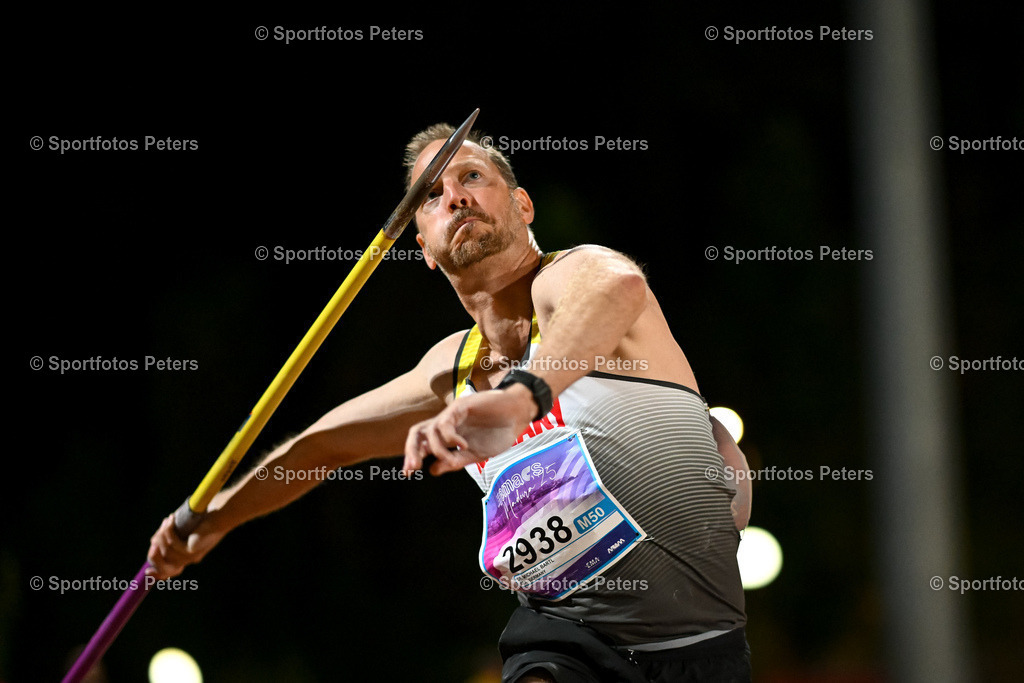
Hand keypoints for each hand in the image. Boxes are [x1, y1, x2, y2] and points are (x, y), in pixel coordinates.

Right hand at [146, 512, 225, 579]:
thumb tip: (152, 542)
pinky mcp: (192, 550)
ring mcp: (192, 556)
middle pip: (164, 569)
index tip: (147, 572)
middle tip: (152, 540)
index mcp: (189, 556)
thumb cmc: (205, 516)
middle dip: (154, 556)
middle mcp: (190, 558)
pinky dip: (168, 531)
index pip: (170, 572)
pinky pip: (172, 544)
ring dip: (162, 535)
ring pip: (166, 552)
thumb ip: (168, 536)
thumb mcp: (182, 528)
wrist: (223, 512)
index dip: (157, 574)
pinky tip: (170, 520)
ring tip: (167, 520)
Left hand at [403, 384, 535, 475]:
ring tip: (453, 460)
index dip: (412, 456)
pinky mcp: (460, 406)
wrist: (518, 415)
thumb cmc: (499, 432)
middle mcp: (445, 424)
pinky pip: (445, 423)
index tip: (409, 473)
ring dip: (437, 450)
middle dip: (411, 451)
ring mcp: (452, 414)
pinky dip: (451, 438)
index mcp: (447, 436)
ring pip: (430, 430)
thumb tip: (432, 470)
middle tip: (413, 469)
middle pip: (417, 433)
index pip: (422, 444)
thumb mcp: (475, 454)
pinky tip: (463, 445)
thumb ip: (455, 461)